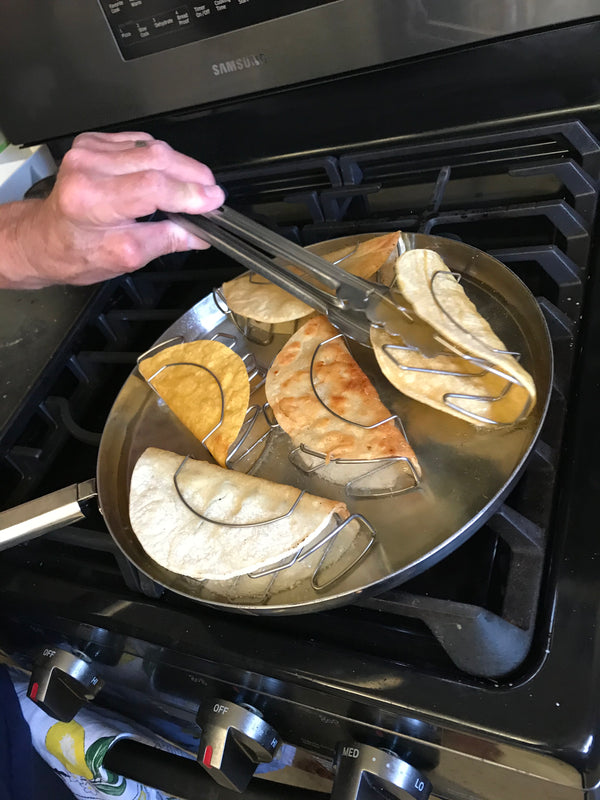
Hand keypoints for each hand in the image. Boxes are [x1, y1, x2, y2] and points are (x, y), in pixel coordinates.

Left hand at [1, 131, 225, 287]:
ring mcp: (88, 150)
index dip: (188, 192)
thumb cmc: (78, 252)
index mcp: (91, 201)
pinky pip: (139, 143)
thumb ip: (165, 241)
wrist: (46, 237)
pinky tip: (167, 175)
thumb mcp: (125, 257)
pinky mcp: (93, 141)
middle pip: (156, 159)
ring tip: (196, 187)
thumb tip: (200, 233)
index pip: (151, 187)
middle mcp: (87, 167)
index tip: (214, 201)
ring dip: (180, 166)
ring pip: (152, 147)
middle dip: (192, 176)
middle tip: (213, 194)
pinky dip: (160, 159)